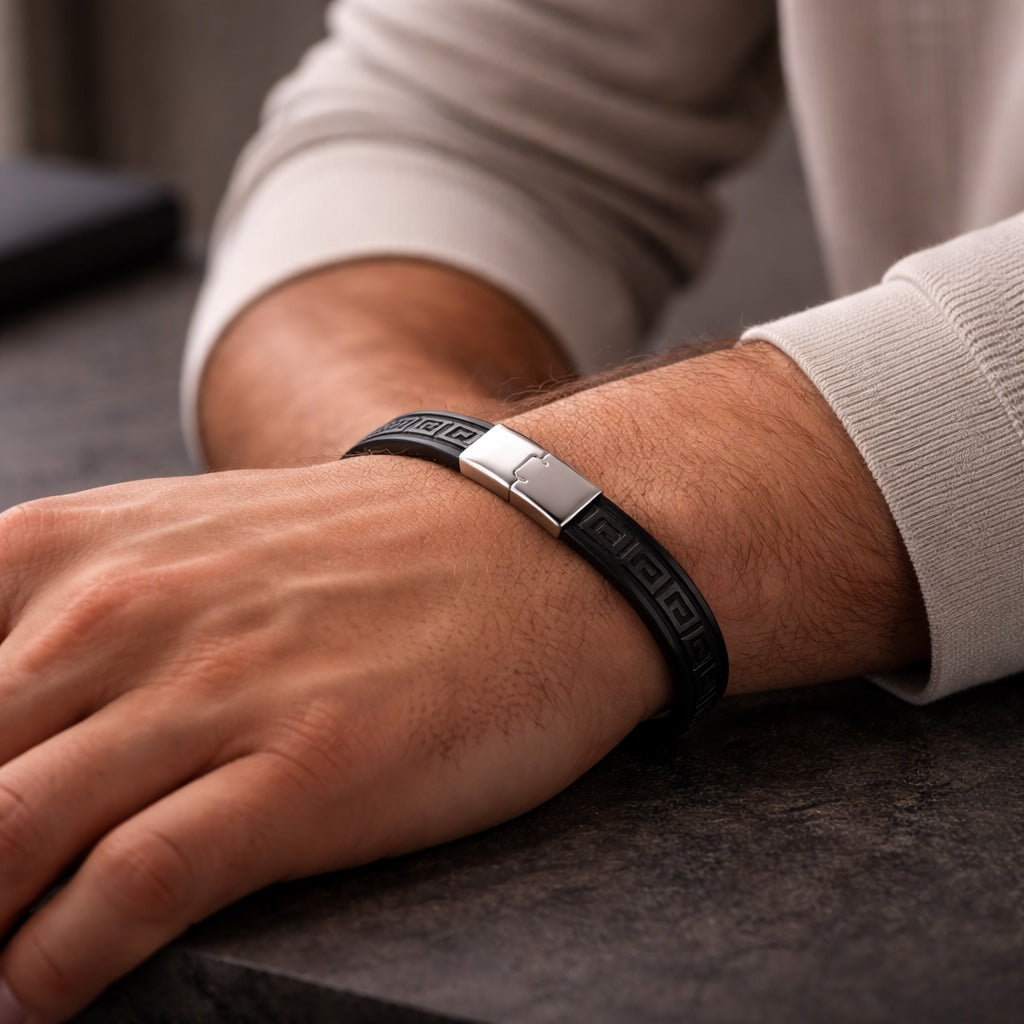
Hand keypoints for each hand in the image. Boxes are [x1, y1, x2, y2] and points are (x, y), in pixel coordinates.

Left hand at [0, 455, 664, 1020]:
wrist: (529, 545)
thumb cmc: (358, 556)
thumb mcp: (177, 549)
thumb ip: (65, 627)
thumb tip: (4, 737)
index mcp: (69, 550)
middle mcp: (121, 611)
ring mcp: (217, 690)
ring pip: (4, 836)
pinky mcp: (308, 766)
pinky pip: (134, 886)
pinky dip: (60, 964)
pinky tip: (38, 999)